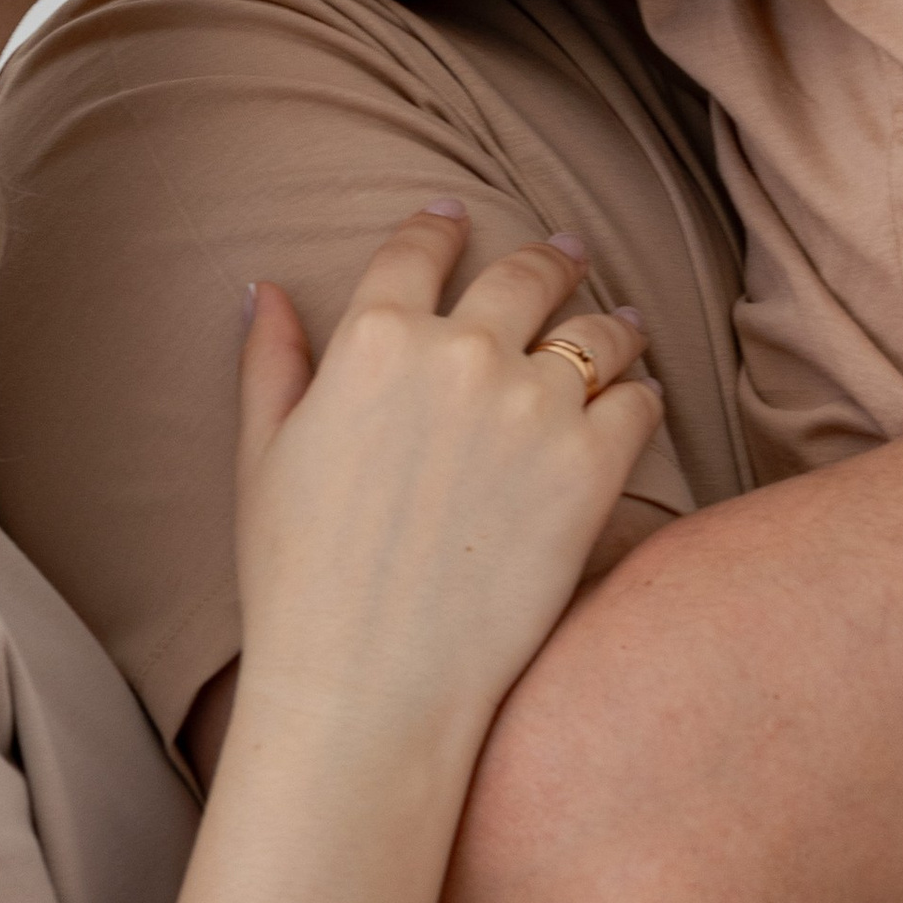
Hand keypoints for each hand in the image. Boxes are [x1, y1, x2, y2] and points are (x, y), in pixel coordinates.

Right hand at [234, 207, 658, 753]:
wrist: (369, 685)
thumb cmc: (299, 583)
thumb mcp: (263, 458)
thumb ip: (272, 363)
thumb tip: (269, 290)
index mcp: (373, 341)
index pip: (416, 252)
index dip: (439, 227)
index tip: (456, 217)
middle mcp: (460, 353)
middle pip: (525, 274)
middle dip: (548, 256)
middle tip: (565, 251)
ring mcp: (535, 405)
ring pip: (598, 329)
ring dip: (611, 320)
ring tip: (622, 322)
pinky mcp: (592, 466)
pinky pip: (637, 403)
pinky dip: (639, 396)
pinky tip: (636, 401)